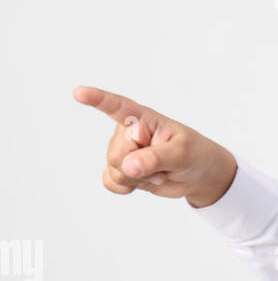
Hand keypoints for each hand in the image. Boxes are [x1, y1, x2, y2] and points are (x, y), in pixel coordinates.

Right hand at [72, 86, 236, 207]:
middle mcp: (127, 132)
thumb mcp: (181, 153)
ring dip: (138, 178)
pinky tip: (140, 182)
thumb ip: (155, 158)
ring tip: (158, 171)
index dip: (97, 99)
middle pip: (116, 155)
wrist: (195, 173)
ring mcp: (122, 151)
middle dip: (138, 167)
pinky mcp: (120, 169)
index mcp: (142, 118)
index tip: (79, 93)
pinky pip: (110, 182)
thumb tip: (128, 167)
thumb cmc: (192, 153)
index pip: (117, 106)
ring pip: (115, 170)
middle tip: (163, 165)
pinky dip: (125, 187)